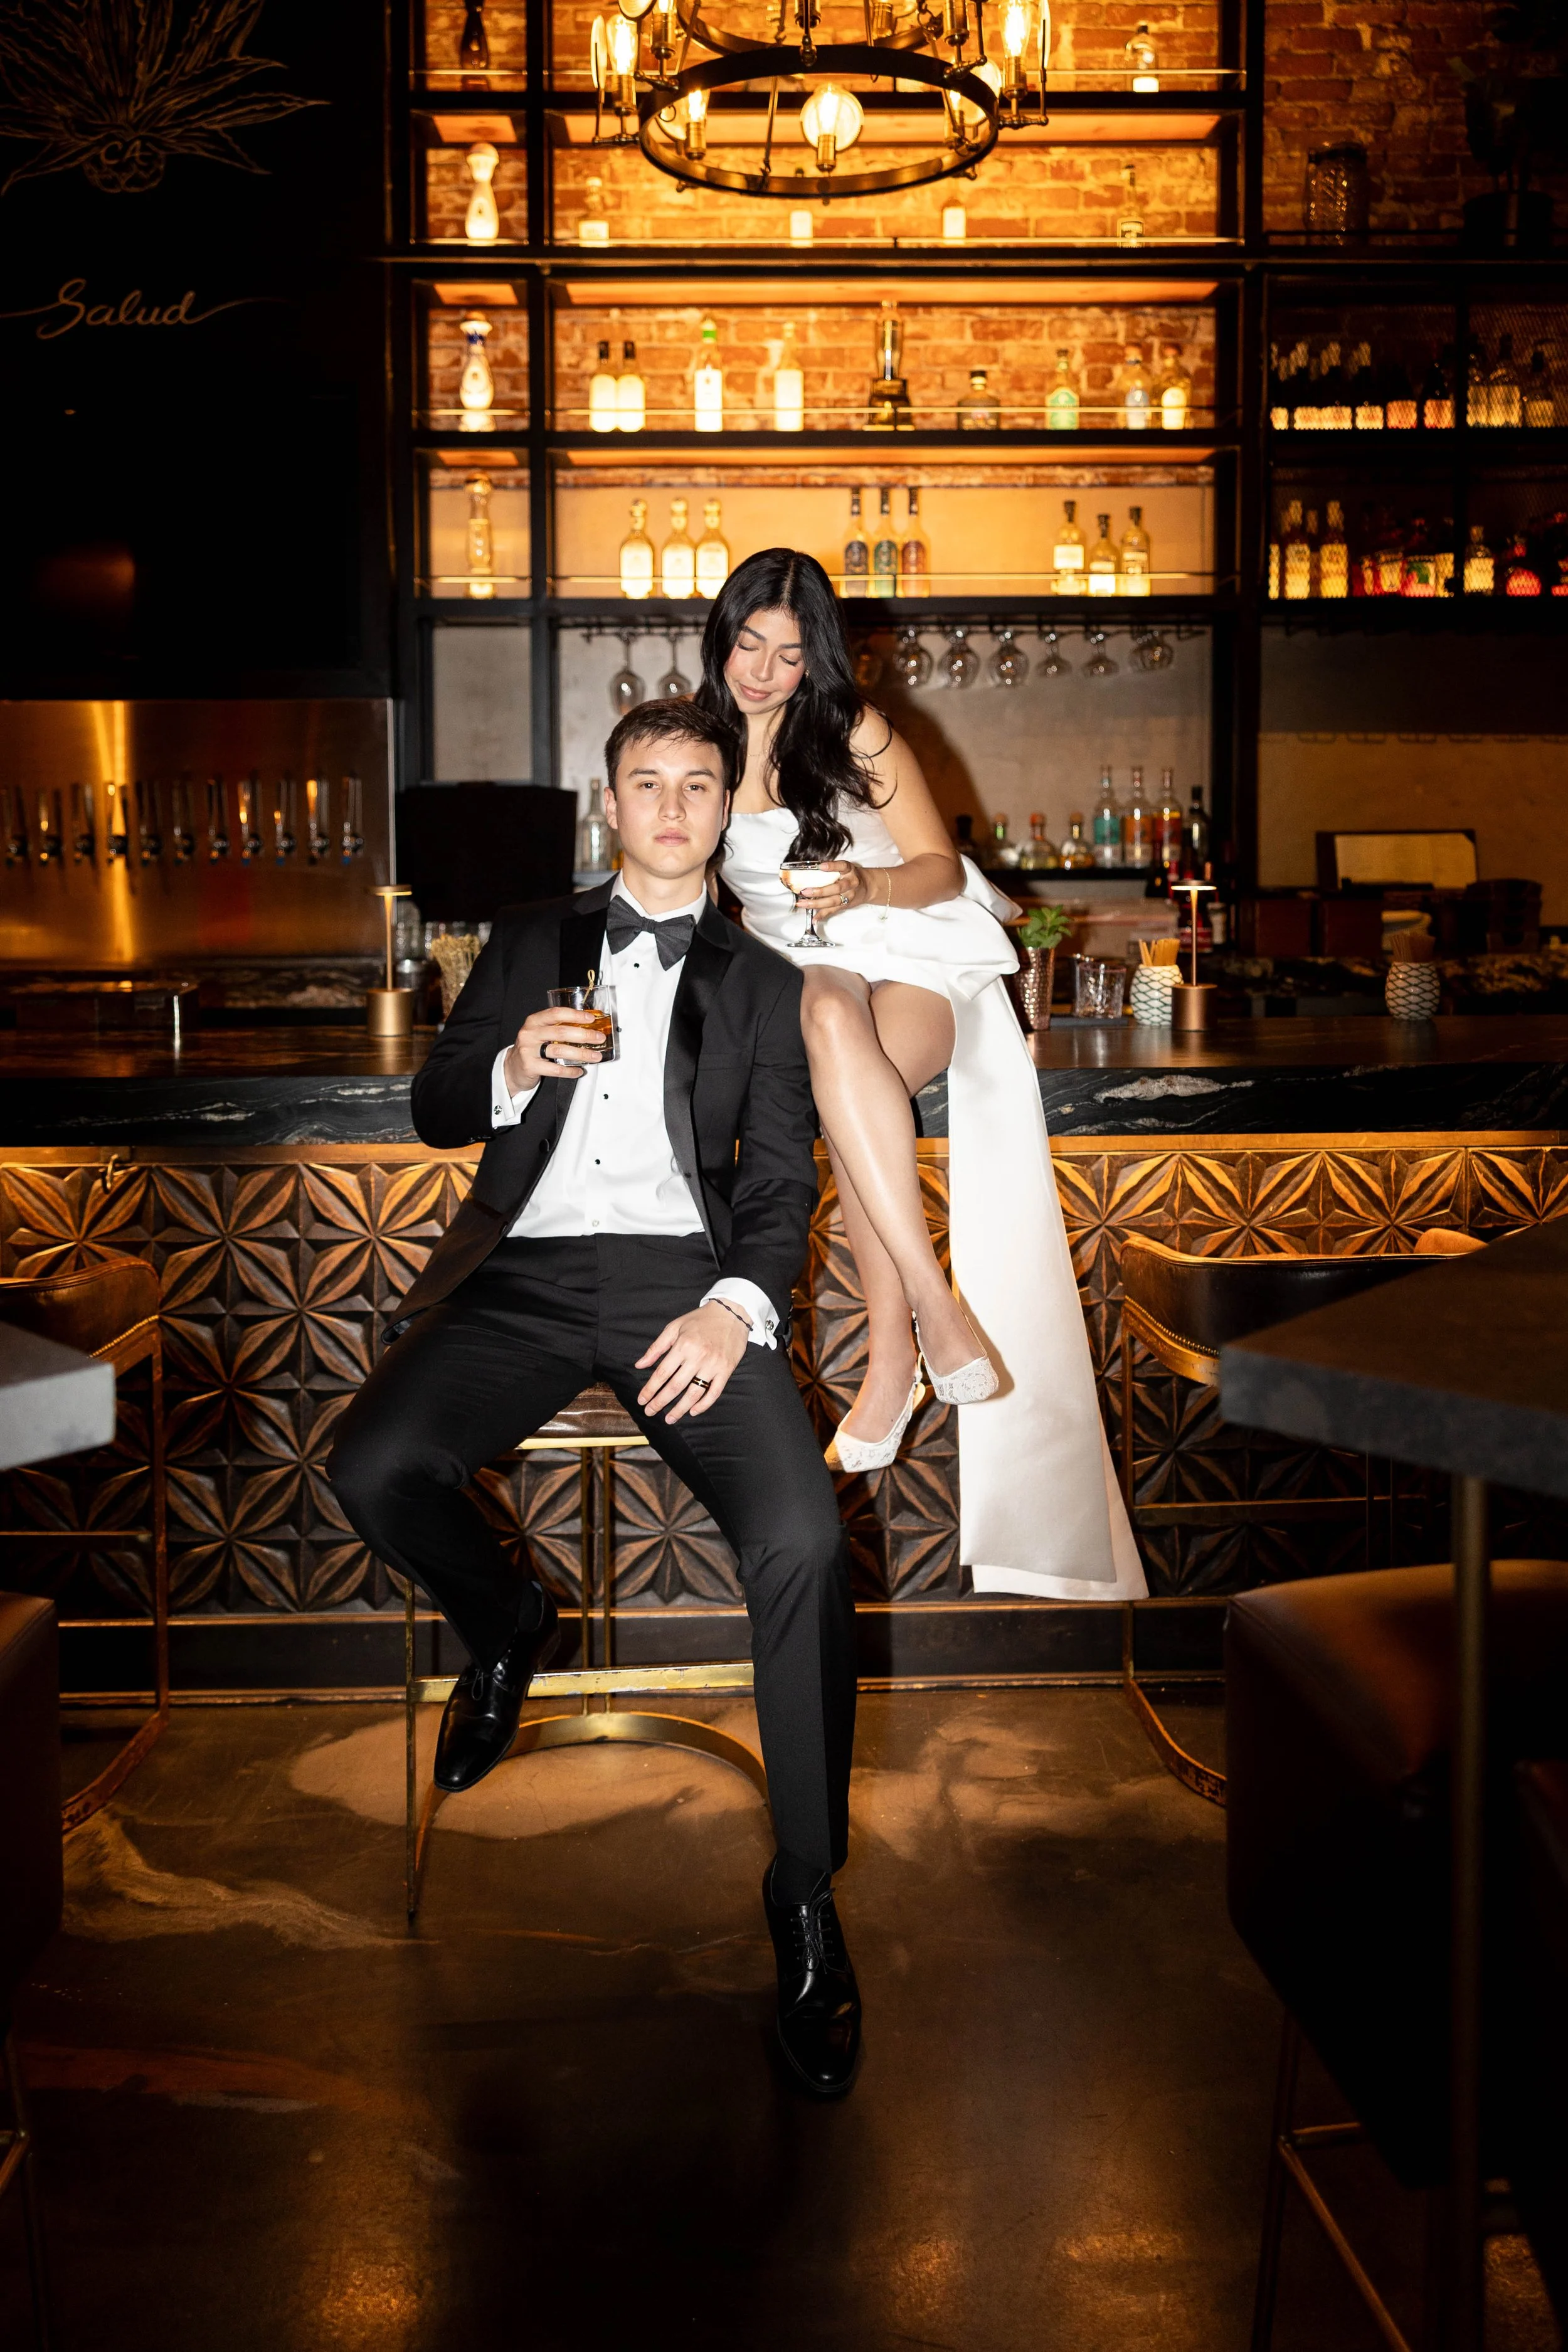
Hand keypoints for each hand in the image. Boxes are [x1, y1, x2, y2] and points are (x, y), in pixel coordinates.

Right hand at [504, 1006, 602, 1093]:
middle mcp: (530, 1033)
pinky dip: (570, 1071)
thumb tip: (587, 1027)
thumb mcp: (540, 1032)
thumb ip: (558, 1027)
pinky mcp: (530, 1066)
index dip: (575, 1015)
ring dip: (581, 1054)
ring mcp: (528, 1050)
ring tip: (595, 1056)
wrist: (512, 1067)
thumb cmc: (532, 1048)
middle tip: (599, 1038)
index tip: (591, 1018)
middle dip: (584, 1035)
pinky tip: (579, 1071)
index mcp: (534, 1021)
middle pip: (561, 1032)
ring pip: (560, 1051)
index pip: (556, 1013)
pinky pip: (555, 1069)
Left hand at [635, 1301, 748, 1422]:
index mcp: (683, 1346)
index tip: (642, 1400)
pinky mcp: (726, 1370)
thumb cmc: (700, 1320)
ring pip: (694, 1393)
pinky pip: (714, 1392)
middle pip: (675, 1386)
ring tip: (669, 1418)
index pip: (662, 1373)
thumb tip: (640, 1365)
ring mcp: (713, 1365)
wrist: (731, 1313)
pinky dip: (703, 1405)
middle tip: (650, 1412)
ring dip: (679, 1409)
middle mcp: (697, 1357)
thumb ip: (656, 1348)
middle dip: (660, 1402)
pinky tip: (692, 1411)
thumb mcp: (674, 1327)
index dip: (650, 1389)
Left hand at [793, 861, 868, 915]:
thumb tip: (811, 869)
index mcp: (849, 871)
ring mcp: (849, 896)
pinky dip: (822, 915)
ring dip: (816, 904)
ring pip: (833, 901)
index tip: (821, 866)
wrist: (868, 887)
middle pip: (836, 888)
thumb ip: (832, 869)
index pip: (842, 866)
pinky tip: (814, 918)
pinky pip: (833, 910)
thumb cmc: (852, 876)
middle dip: (819, 891)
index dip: (832, 866)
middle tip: (805, 891)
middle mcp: (851, 883)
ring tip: (803, 904)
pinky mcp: (846, 905)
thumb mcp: (846, 868)